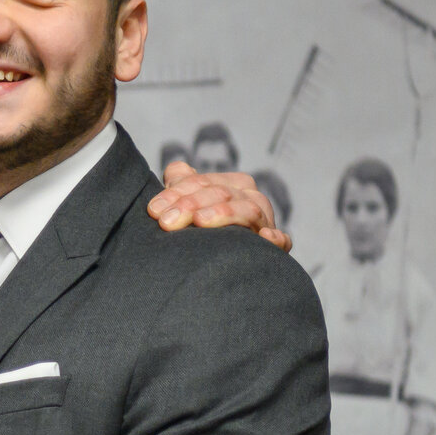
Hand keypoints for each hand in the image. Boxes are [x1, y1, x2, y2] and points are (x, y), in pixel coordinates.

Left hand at [148, 161, 290, 251]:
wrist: (225, 265)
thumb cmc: (202, 230)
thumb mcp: (189, 203)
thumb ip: (182, 183)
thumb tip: (175, 169)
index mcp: (232, 184)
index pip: (202, 182)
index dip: (176, 193)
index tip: (153, 210)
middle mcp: (251, 198)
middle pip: (221, 193)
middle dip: (191, 204)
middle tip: (166, 222)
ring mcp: (265, 221)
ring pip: (248, 210)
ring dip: (223, 213)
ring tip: (200, 222)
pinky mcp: (275, 246)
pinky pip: (282, 240)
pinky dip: (275, 238)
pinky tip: (265, 237)